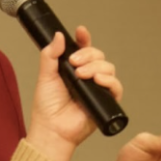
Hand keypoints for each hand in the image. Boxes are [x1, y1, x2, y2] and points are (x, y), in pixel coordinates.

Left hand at [26, 26, 122, 160]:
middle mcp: (87, 77)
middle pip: (98, 56)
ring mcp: (97, 88)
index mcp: (73, 69)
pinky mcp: (106, 101)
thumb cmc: (47, 108)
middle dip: (88, 55)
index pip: (83, 49)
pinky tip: (98, 80)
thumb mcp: (45, 77)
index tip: (80, 31)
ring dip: (96, 67)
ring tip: (81, 75)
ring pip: (108, 67)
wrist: (52, 129)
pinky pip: (116, 86)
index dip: (84, 39)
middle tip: (74, 63)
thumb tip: (58, 36)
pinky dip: (109, 80)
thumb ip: (50, 55)